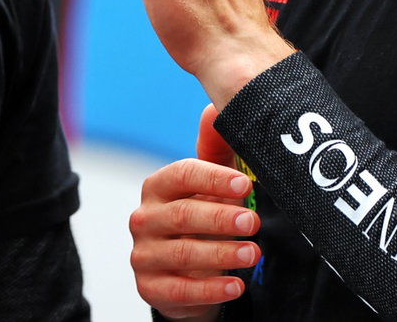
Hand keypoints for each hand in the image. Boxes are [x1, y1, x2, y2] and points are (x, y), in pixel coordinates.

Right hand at [130, 128, 261, 319]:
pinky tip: (235, 285)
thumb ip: (214, 151)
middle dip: (221, 218)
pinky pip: (180, 290)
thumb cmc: (200, 221)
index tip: (245, 185)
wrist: (185, 274)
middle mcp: (144, 218)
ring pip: (183, 253)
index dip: (214, 179)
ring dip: (222, 254)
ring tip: (252, 253)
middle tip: (252, 222)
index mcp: (158, 187)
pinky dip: (211, 289)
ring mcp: (144, 255)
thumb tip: (213, 106)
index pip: (182, 175)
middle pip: (182, 215)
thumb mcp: (209, 187)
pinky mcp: (150, 288)